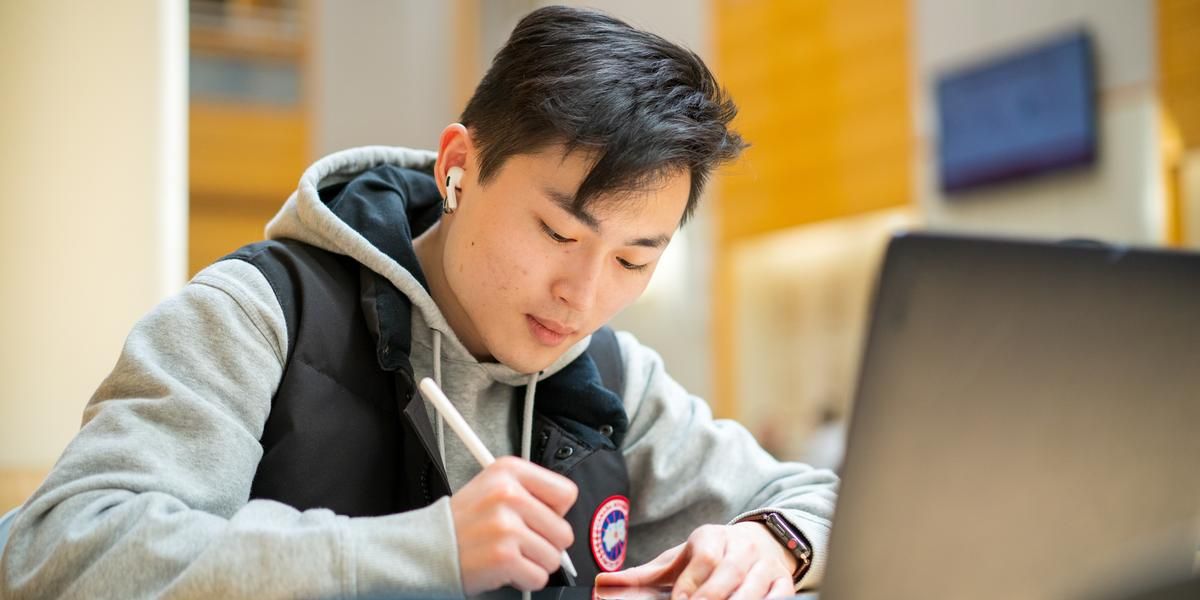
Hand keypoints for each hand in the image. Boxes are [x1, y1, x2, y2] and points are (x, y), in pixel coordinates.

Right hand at [450, 456, 578, 592]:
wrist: (427, 547)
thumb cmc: (464, 522)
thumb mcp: (494, 487)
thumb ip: (532, 495)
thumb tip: (565, 519)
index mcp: (510, 470)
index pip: (566, 493)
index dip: (556, 512)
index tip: (537, 517)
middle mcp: (509, 494)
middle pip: (564, 531)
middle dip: (545, 543)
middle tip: (517, 541)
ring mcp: (506, 526)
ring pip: (554, 557)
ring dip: (533, 562)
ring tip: (508, 553)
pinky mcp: (503, 557)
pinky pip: (539, 577)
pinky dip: (524, 579)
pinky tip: (504, 567)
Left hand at [594, 522, 796, 599]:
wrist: (758, 543)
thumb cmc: (710, 556)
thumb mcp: (678, 560)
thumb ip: (643, 576)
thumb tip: (603, 583)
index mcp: (712, 537)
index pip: (704, 559)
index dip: (691, 585)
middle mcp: (741, 548)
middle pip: (727, 576)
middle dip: (709, 599)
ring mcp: (765, 566)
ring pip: (752, 591)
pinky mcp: (783, 583)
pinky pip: (778, 598)